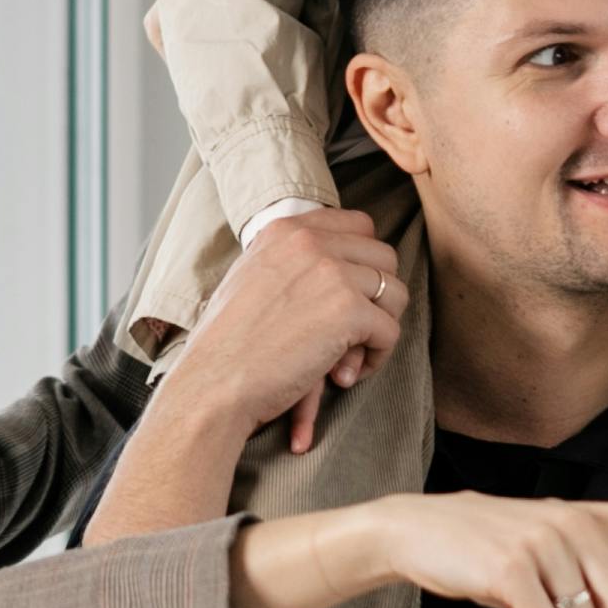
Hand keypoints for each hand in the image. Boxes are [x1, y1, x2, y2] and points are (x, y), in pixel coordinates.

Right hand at [171, 206, 405, 456]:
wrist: (212, 382)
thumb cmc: (227, 345)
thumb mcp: (252, 279)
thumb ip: (292, 263)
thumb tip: (342, 272)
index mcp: (285, 230)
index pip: (359, 225)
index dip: (364, 262)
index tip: (350, 295)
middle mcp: (310, 242)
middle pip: (384, 257)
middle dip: (378, 297)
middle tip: (354, 333)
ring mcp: (331, 273)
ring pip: (395, 293)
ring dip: (380, 328)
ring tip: (349, 357)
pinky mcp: (348, 310)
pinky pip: (389, 331)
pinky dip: (375, 358)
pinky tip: (344, 374)